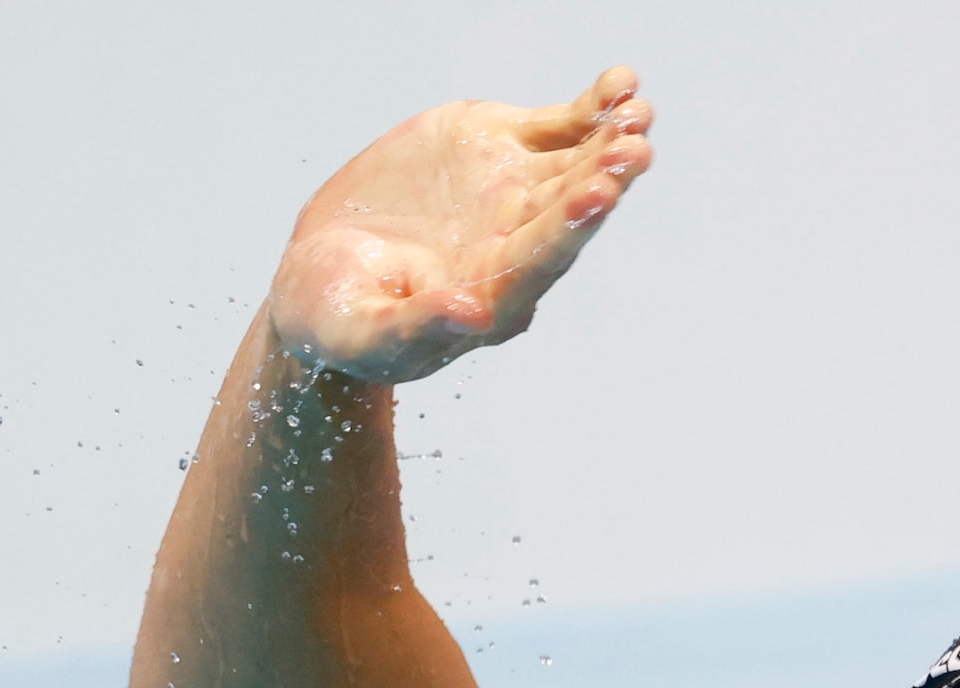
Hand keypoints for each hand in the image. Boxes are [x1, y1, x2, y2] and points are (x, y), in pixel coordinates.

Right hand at [268, 68, 654, 383]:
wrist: (323, 269)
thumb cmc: (340, 320)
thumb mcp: (362, 332)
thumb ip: (415, 327)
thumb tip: (473, 316)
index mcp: (491, 297)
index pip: (538, 262)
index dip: (568, 230)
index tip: (597, 197)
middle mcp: (517, 246)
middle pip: (569, 213)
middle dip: (602, 179)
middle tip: (632, 149)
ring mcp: (515, 194)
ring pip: (575, 167)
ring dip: (609, 141)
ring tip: (636, 111)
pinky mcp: (501, 149)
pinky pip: (560, 128)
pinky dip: (592, 108)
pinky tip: (621, 84)